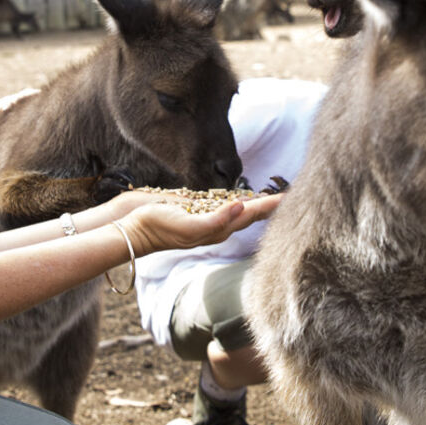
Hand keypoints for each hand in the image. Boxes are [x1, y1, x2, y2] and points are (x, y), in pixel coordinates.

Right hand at [118, 193, 281, 252]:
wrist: (134, 227)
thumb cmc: (161, 228)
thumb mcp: (190, 228)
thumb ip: (216, 220)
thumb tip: (241, 206)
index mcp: (219, 228)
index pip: (252, 215)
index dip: (271, 206)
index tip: (290, 197)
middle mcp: (215, 224)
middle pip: (250, 214)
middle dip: (270, 206)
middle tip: (289, 196)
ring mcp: (205, 217)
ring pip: (238, 211)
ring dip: (255, 205)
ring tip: (272, 199)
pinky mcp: (193, 209)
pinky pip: (221, 206)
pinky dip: (235, 202)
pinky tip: (240, 200)